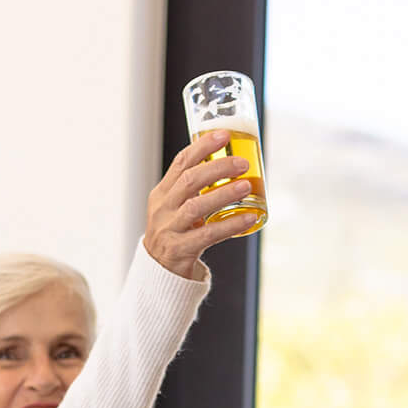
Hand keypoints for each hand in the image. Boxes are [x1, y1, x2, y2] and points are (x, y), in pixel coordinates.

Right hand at [142, 131, 265, 277]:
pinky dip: (230, 225)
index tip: (224, 134)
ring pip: (196, 206)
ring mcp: (169, 230)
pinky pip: (207, 235)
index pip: (181, 163)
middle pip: (189, 181)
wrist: (159, 273)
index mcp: (162, 193)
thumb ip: (195, 189)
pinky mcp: (179, 250)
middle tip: (242, 163)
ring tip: (246, 186)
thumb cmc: (176, 234)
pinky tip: (248, 218)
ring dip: (223, 194)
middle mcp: (162, 209)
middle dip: (217, 168)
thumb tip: (234, 164)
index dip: (203, 146)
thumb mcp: (176, 208)